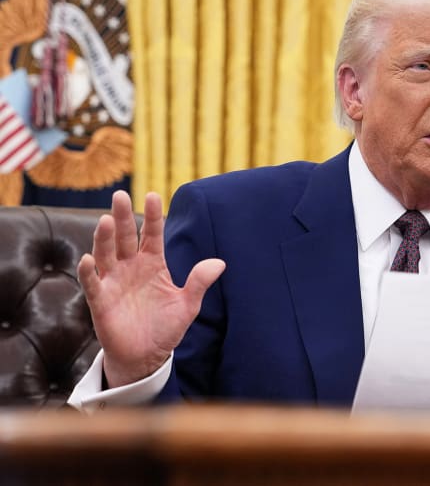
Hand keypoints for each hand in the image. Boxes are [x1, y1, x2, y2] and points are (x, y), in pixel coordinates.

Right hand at [77, 190, 224, 387]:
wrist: (147, 357)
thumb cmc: (166, 328)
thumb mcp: (187, 305)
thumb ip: (199, 283)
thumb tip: (220, 263)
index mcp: (153, 264)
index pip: (152, 234)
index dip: (153, 216)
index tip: (154, 195)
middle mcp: (131, 268)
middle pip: (126, 238)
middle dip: (122, 217)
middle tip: (119, 196)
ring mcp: (114, 282)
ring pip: (106, 255)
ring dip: (104, 239)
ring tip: (105, 221)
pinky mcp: (101, 301)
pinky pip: (93, 284)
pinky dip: (89, 272)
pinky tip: (88, 259)